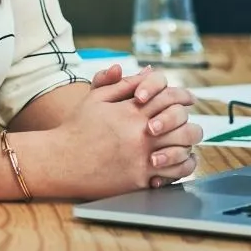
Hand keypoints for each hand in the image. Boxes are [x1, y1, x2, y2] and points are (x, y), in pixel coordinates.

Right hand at [47, 68, 199, 197]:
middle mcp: (140, 134)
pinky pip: (173, 174)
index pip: (168, 97)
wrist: (62, 160)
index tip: (187, 99)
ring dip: (187, 143)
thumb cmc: (78, 126)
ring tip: (184, 141)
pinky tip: (179, 161)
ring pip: (183, 149)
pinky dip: (182, 166)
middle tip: (185, 122)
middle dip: (187, 120)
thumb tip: (149, 71)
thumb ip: (124, 84)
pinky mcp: (140, 180)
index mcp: (131, 111)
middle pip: (181, 123)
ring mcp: (141, 159)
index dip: (181, 95)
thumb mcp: (97, 97)